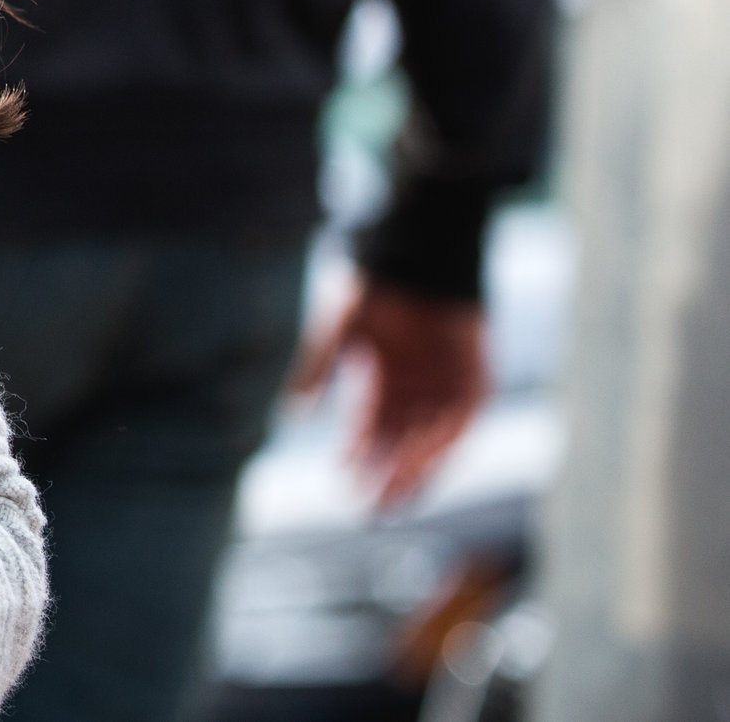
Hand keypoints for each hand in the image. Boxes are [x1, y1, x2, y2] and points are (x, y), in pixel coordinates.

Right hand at [292, 275, 486, 506]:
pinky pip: (460, 426)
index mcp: (383, 373)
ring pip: (429, 440)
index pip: (370, 426)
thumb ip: (315, 372)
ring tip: (392, 498)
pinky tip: (420, 467)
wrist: (421, 253)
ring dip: (411, 470)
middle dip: (383, 474)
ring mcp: (446, 384)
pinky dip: (440, 448)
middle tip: (367, 510)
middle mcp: (416, 385)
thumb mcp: (337, 332)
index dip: (356, 453)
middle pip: (400, 441)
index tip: (341, 482)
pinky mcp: (475, 381)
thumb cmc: (376, 284)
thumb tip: (288, 416)